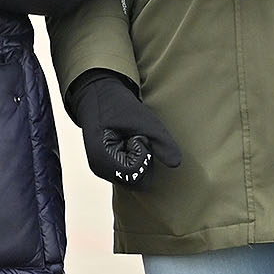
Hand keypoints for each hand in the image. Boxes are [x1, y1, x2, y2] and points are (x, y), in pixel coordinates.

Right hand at [68, 70, 183, 185]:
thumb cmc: (117, 105)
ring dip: (137, 160)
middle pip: (133, 180)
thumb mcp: (145, 121)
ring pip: (132, 178)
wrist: (98, 94)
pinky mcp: (106, 166)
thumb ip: (162, 144)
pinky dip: (133, 159)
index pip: (133, 173)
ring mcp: (101, 168)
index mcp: (101, 157)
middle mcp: (99, 167)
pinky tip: (126, 143)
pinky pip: (128, 172)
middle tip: (133, 137)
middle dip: (141, 160)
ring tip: (129, 139)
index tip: (135, 136)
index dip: (142, 156)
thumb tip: (176, 164)